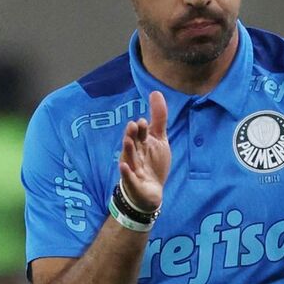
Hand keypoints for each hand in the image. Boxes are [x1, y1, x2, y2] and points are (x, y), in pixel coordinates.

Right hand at [118, 91, 169, 210]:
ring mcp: (133, 168)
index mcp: (141, 143)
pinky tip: (123, 167)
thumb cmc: (153, 162)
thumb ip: (159, 117)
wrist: (150, 191)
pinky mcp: (133, 183)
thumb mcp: (159, 139)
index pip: (141, 133)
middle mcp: (134, 154)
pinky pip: (128, 178)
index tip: (143, 121)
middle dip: (132, 136)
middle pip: (132, 143)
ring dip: (128, 150)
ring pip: (129, 158)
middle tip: (133, 126)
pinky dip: (126, 173)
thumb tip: (155, 92)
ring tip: (127, 141)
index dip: (142, 128)